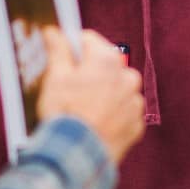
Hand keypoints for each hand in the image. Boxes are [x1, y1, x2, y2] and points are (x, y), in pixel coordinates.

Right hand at [35, 27, 144, 164]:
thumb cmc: (64, 113)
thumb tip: (54, 31)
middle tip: (69, 89)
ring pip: (116, 90)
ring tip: (82, 110)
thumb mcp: (55, 78)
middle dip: (89, 73)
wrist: (77, 157)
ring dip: (103, 94)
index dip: (72, 48)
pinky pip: (123, 114)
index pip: (89, 40)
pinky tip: (94, 124)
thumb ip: (58, 51)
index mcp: (107, 60)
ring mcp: (134, 103)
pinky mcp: (136, 126)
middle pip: (105, 65)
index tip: (61, 59)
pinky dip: (111, 116)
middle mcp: (127, 77)